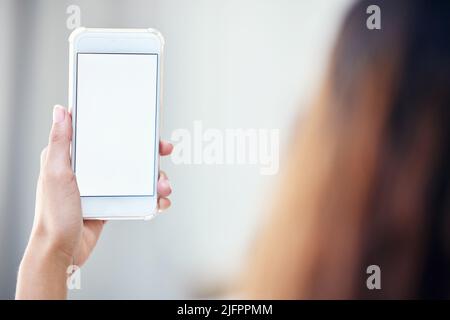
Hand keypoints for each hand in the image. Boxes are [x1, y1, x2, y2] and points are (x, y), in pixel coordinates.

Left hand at [16, 105, 172, 298]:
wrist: (62, 251)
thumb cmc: (53, 215)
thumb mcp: (55, 173)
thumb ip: (60, 142)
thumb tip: (60, 111)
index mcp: (76, 158)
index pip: (106, 136)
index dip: (126, 129)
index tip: (144, 128)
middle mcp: (92, 171)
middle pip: (128, 154)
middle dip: (150, 154)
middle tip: (163, 152)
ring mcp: (105, 188)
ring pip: (138, 176)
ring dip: (156, 180)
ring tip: (163, 188)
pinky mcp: (114, 203)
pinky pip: (138, 197)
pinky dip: (152, 199)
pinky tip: (159, 202)